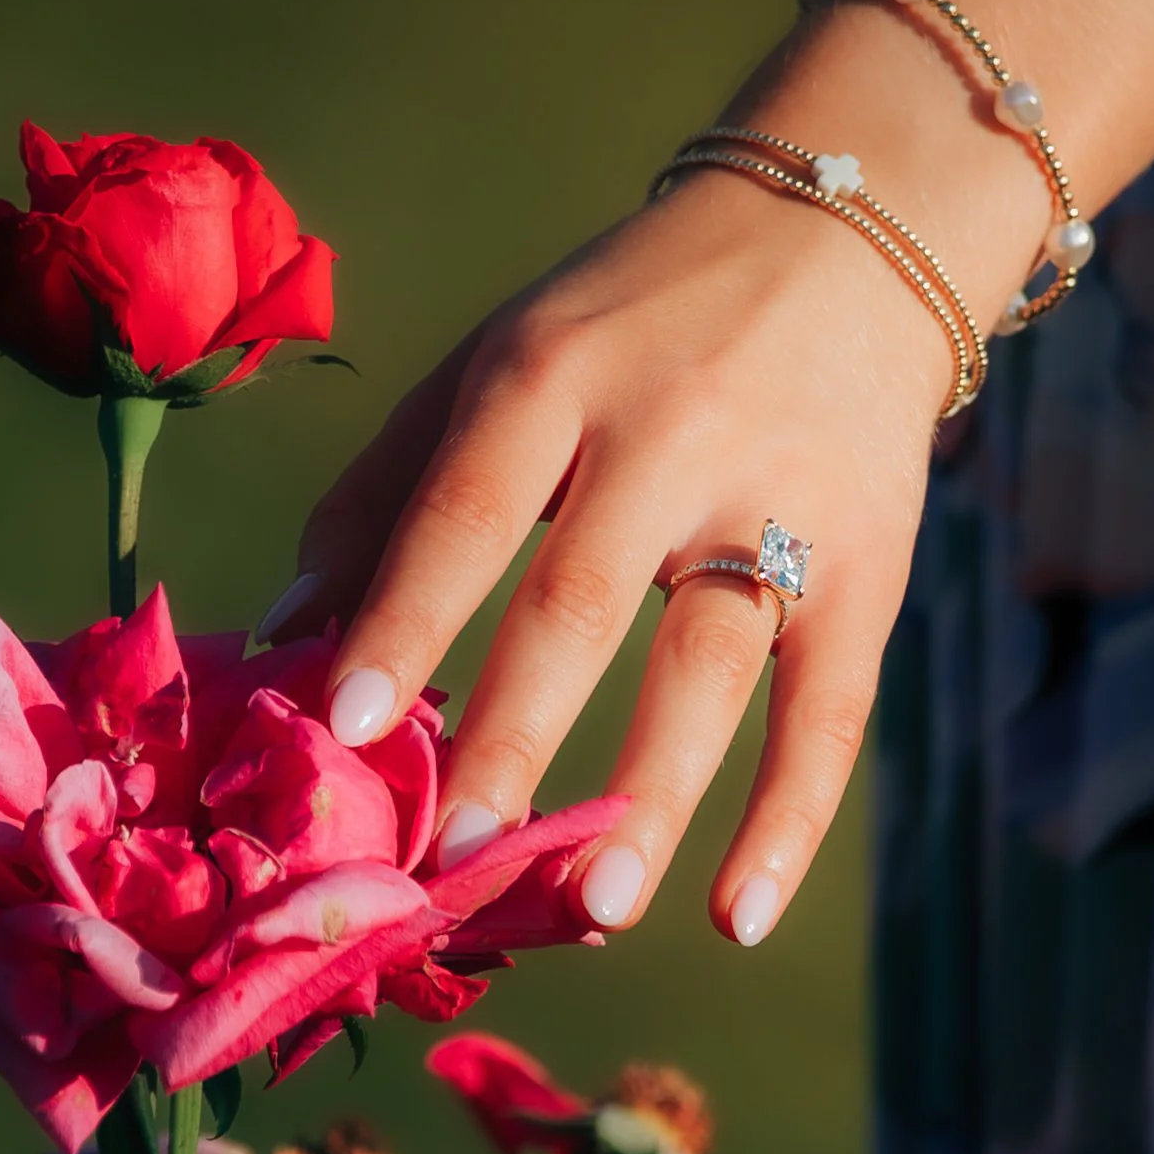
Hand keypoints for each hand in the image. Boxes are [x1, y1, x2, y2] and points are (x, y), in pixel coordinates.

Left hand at [261, 161, 958, 944]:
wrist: (847, 237)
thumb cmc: (631, 326)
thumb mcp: (503, 361)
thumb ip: (391, 491)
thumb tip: (282, 638)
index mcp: (552, 376)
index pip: (464, 511)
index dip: (403, 619)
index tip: (339, 728)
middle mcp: (669, 434)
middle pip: (580, 601)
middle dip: (513, 735)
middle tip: (453, 858)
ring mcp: (780, 502)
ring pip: (711, 667)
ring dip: (652, 802)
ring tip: (592, 910)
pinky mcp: (871, 563)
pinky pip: (831, 708)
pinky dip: (790, 818)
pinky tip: (738, 916)